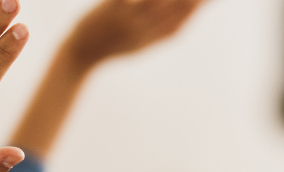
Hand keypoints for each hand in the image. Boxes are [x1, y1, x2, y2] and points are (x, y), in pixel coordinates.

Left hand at [62, 0, 206, 66]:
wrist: (81, 54)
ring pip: (157, 3)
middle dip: (193, 0)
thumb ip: (164, 31)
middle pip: (176, 9)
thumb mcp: (143, 43)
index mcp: (155, 37)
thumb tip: (187, 17)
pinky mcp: (110, 10)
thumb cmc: (114, 46)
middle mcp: (146, 29)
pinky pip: (126, 0)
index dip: (201, 7)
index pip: (184, 21)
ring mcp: (129, 19)